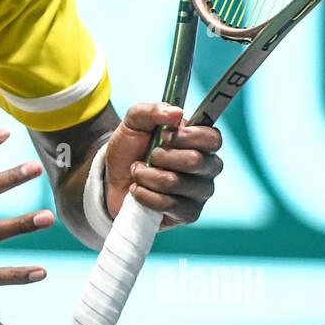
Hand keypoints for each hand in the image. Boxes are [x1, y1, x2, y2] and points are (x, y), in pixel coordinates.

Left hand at [104, 102, 223, 229]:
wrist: (112, 179)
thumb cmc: (130, 148)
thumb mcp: (134, 122)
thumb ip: (152, 110)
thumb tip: (176, 113)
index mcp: (200, 142)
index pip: (212, 138)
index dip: (187, 137)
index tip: (163, 135)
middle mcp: (207, 167)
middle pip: (195, 161)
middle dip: (161, 157)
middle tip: (148, 156)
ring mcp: (200, 192)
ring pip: (176, 183)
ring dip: (147, 176)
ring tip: (138, 173)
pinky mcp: (189, 214)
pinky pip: (168, 205)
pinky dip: (145, 195)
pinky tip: (138, 190)